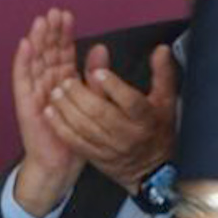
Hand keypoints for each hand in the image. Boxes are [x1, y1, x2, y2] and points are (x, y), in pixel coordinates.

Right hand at [10, 10, 83, 216]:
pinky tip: (25, 45)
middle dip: (50, 32)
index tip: (67, 15)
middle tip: (55, 12)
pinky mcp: (26, 103)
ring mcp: (34, 92)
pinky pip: (22, 79)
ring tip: (41, 21)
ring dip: (37, 41)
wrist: (61, 164)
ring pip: (35, 61)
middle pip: (47, 53)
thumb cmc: (76, 135)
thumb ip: (95, 76)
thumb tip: (102, 48)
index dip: (64, 35)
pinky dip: (22, 61)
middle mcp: (47, 84)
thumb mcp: (92, 101)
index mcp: (62, 82)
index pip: (62, 53)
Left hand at [45, 43, 177, 193]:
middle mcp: (128, 134)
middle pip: (102, 114)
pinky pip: (76, 142)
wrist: (152, 168)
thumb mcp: (166, 100)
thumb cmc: (157, 129)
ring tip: (56, 93)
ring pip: (85, 128)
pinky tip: (51, 113)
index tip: (98, 72)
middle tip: (67, 81)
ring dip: (67, 109)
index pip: (130, 102)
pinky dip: (61, 127)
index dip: (113, 86)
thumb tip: (161, 49)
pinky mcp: (97, 157)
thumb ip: (162, 73)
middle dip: (81, 95)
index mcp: (146, 118)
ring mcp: (111, 148)